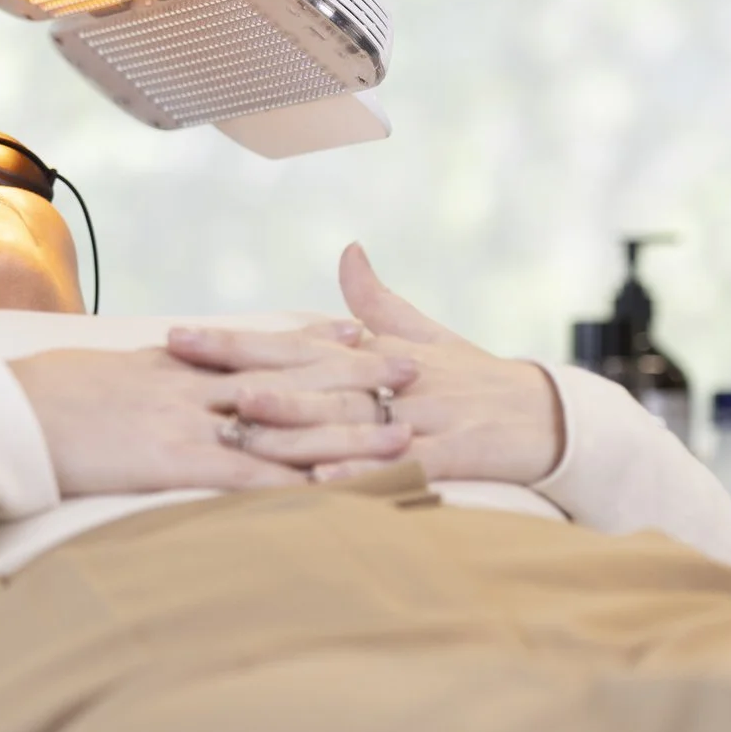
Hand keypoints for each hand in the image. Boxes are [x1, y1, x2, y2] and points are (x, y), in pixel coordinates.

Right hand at [8, 339, 411, 498]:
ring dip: (347, 433)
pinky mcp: (175, 462)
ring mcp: (187, 422)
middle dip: (355, 377)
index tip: (361, 331)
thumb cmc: (43, 400)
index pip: (260, 345)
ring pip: (284, 426)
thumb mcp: (102, 373)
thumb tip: (172, 366)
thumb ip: (148, 372)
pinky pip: (248, 474)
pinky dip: (297, 481)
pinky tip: (337, 490)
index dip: (315, 340)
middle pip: (290, 377)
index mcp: (176, 363)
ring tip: (402, 435)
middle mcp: (194, 386)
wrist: (5, 416)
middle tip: (414, 371)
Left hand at [167, 244, 563, 485]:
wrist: (552, 416)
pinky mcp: (452, 453)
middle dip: (242, 367)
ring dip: (293, 421)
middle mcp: (389, 381)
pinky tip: (322, 483)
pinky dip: (362, 474)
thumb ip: (378, 302)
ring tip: (242, 419)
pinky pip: (399, 466)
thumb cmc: (476, 379)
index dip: (235, 340)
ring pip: (346, 419)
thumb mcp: (426, 336)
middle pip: (305, 374)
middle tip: (183, 361)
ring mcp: (420, 417)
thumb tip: (349, 249)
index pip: (292, 343)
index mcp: (374, 355)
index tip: (178, 335)